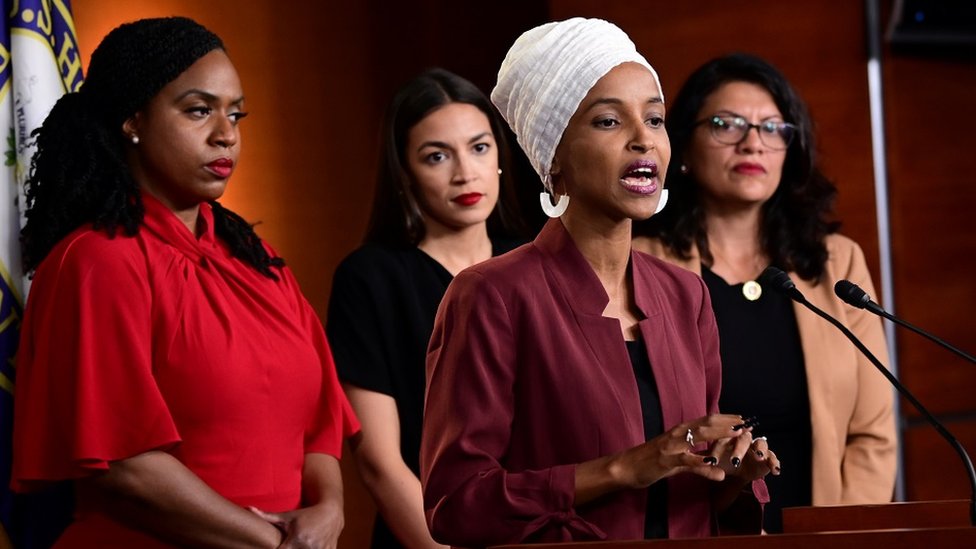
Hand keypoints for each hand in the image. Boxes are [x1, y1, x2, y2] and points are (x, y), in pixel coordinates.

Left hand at [249, 500, 342, 548]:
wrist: (332, 512)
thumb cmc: (307, 515)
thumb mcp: (288, 516)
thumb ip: (267, 516)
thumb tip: (248, 508)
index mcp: (296, 539)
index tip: (274, 547)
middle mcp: (308, 547)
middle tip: (290, 544)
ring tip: (299, 544)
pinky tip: (310, 545)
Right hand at [610, 414, 748, 488]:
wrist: (626, 466)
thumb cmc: (651, 461)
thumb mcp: (677, 460)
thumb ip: (698, 462)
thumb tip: (718, 469)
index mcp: (680, 431)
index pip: (707, 420)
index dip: (726, 419)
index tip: (744, 419)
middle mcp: (678, 433)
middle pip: (707, 423)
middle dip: (729, 423)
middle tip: (748, 424)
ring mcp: (672, 446)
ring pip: (699, 436)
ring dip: (720, 434)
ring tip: (738, 435)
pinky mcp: (666, 460)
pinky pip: (687, 460)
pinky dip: (702, 462)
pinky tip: (715, 464)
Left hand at [709, 432, 780, 482]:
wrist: (740, 470)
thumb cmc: (724, 461)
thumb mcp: (713, 461)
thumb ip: (703, 461)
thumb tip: (690, 462)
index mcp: (728, 437)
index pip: (721, 440)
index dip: (717, 450)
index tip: (712, 461)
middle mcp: (744, 438)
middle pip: (743, 439)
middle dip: (739, 449)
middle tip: (735, 462)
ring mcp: (757, 446)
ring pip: (761, 443)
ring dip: (761, 448)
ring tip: (759, 457)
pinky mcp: (768, 455)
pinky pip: (773, 456)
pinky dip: (775, 462)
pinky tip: (775, 470)